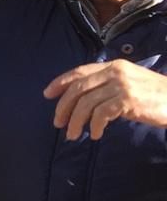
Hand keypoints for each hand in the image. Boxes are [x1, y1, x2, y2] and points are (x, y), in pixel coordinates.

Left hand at [44, 59, 166, 140]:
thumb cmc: (155, 95)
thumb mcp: (129, 83)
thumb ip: (107, 84)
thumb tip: (81, 98)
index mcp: (113, 66)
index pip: (79, 72)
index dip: (60, 82)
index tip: (47, 94)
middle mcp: (115, 72)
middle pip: (78, 88)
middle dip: (63, 107)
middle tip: (57, 123)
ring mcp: (121, 85)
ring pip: (86, 103)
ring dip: (76, 121)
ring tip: (73, 135)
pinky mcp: (128, 100)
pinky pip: (101, 114)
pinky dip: (94, 126)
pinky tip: (95, 134)